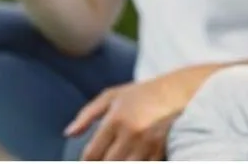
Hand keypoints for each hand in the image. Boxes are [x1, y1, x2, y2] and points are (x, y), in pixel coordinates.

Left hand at [65, 77, 187, 160]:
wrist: (178, 91)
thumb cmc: (142, 93)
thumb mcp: (112, 96)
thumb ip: (87, 114)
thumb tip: (69, 134)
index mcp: (116, 119)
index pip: (92, 154)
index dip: (87, 162)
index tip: (89, 160)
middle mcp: (131, 133)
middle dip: (103, 163)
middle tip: (104, 156)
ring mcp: (147, 144)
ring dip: (119, 162)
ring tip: (118, 155)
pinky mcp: (161, 150)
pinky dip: (136, 163)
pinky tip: (132, 157)